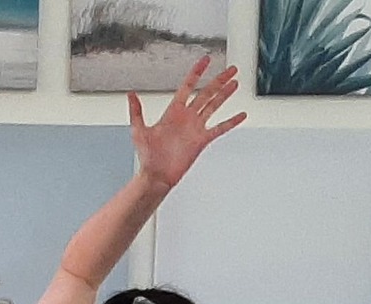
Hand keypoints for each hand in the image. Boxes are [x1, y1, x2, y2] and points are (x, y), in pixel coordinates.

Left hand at [130, 55, 244, 189]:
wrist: (157, 176)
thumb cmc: (147, 156)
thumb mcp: (139, 131)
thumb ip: (136, 111)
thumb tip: (130, 94)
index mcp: (173, 111)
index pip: (188, 86)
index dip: (197, 72)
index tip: (206, 60)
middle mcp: (187, 117)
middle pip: (207, 93)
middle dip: (219, 80)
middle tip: (231, 69)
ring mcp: (196, 128)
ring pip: (214, 106)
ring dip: (225, 95)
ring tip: (235, 83)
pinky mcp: (202, 140)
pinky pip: (219, 129)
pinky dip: (231, 122)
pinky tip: (240, 115)